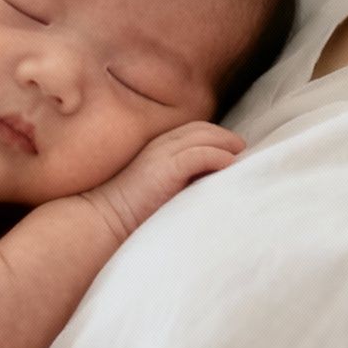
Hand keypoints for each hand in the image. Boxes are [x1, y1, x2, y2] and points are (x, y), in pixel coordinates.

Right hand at [83, 121, 244, 238]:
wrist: (105, 219)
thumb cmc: (131, 211)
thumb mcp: (159, 187)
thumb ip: (180, 179)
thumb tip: (209, 181)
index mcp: (157, 147)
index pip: (192, 130)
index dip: (214, 136)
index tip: (231, 148)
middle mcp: (160, 144)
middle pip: (200, 128)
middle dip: (224, 136)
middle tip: (242, 148)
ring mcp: (162, 154)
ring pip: (203, 136)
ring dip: (226, 143)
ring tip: (241, 154)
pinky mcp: (166, 168)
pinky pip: (200, 154)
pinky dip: (218, 156)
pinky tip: (229, 164)